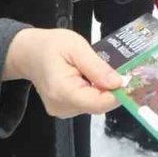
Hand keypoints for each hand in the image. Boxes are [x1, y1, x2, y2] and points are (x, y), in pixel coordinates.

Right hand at [3, 28, 123, 117]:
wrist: (28, 52)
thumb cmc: (50, 46)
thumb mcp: (76, 47)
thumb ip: (97, 67)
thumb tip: (118, 83)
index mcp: (62, 91)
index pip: (98, 103)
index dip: (118, 93)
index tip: (129, 78)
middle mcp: (62, 107)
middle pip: (98, 105)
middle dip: (110, 88)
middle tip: (115, 68)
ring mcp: (62, 110)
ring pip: (94, 104)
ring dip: (102, 89)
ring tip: (97, 69)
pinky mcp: (64, 109)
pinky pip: (87, 102)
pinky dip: (93, 90)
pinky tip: (89, 76)